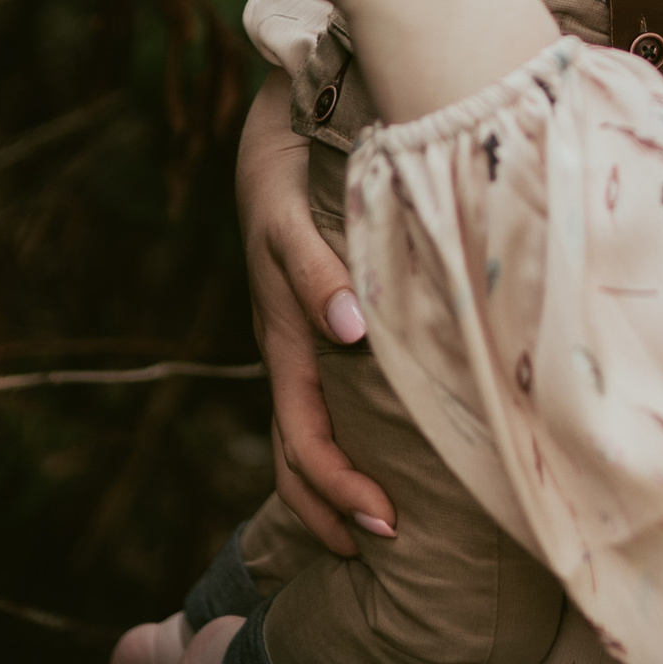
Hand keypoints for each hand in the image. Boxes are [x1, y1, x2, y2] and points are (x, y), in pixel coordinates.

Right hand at [233, 87, 393, 552]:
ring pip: (304, 433)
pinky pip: (320, 395)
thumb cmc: (286, 164)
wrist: (273, 116)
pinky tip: (377, 446)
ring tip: (377, 524)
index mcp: (284, 338)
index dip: (339, 491)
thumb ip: (316, 268)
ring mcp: (295, 336)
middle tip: (389, 547)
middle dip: (335, 509)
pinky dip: (343, 436)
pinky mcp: (308, 317)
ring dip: (334, 485)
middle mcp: (289, 348)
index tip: (386, 525)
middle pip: (298, 456)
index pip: (304, 442)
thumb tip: (350, 330)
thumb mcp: (290, 213)